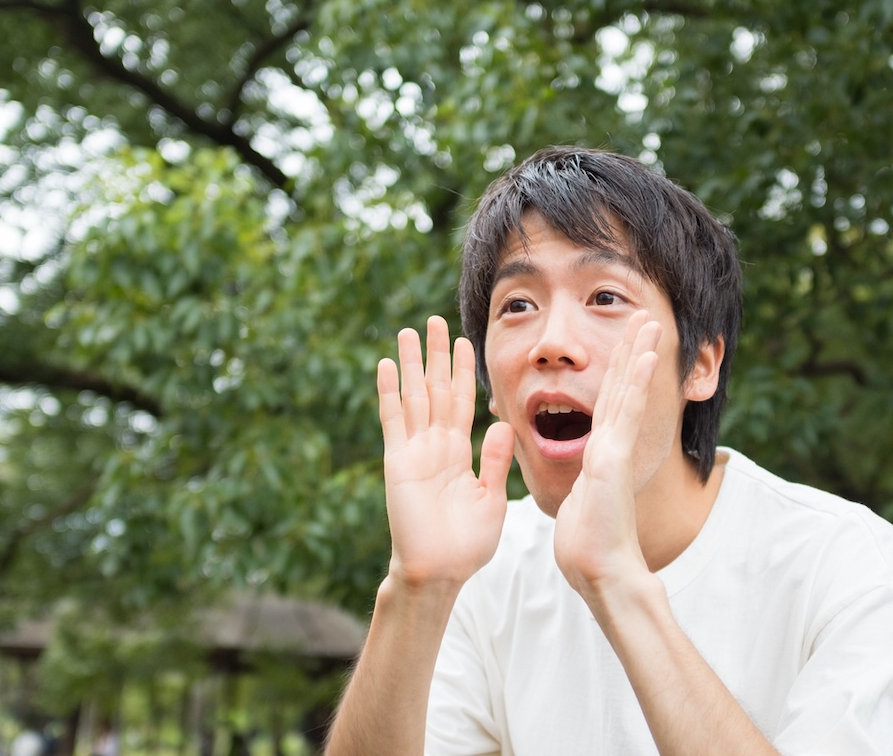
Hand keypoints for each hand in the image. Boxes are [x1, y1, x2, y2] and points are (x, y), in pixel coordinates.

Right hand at [377, 316, 513, 586]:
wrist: (439, 571)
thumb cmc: (467, 544)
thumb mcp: (492, 498)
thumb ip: (496, 461)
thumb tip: (505, 423)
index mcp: (459, 452)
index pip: (461, 401)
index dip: (463, 372)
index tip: (466, 343)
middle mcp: (435, 445)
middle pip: (436, 389)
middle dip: (437, 355)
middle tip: (436, 321)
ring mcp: (415, 450)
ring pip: (414, 396)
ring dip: (412, 363)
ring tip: (409, 331)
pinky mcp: (398, 460)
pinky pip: (393, 419)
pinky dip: (390, 392)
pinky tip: (388, 364)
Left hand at [554, 311, 661, 599]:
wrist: (599, 571)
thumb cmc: (587, 545)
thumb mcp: (581, 502)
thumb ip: (585, 485)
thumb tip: (584, 485)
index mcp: (601, 454)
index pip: (609, 403)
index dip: (618, 372)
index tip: (627, 344)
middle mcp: (612, 446)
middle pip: (623, 388)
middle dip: (633, 352)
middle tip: (645, 318)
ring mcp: (615, 450)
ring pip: (628, 393)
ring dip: (639, 354)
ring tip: (650, 322)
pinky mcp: (612, 458)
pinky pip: (624, 413)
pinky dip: (636, 382)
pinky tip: (643, 355)